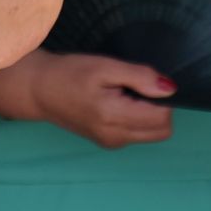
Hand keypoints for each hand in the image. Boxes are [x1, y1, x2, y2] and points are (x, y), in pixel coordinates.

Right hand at [0, 51, 175, 147]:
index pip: (162, 116)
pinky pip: (137, 133)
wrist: (39, 90)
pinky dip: (137, 118)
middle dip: (159, 107)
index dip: (162, 96)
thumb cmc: (70, 73)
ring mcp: (112, 143)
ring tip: (123, 92)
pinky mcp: (108, 142)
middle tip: (135, 86)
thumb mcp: (105, 67)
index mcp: (114, 117)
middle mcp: (116, 137)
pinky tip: (117, 101)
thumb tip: (170, 88)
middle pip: (162, 130)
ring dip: (148, 113)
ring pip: (152, 134)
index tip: (143, 80)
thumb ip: (139, 77)